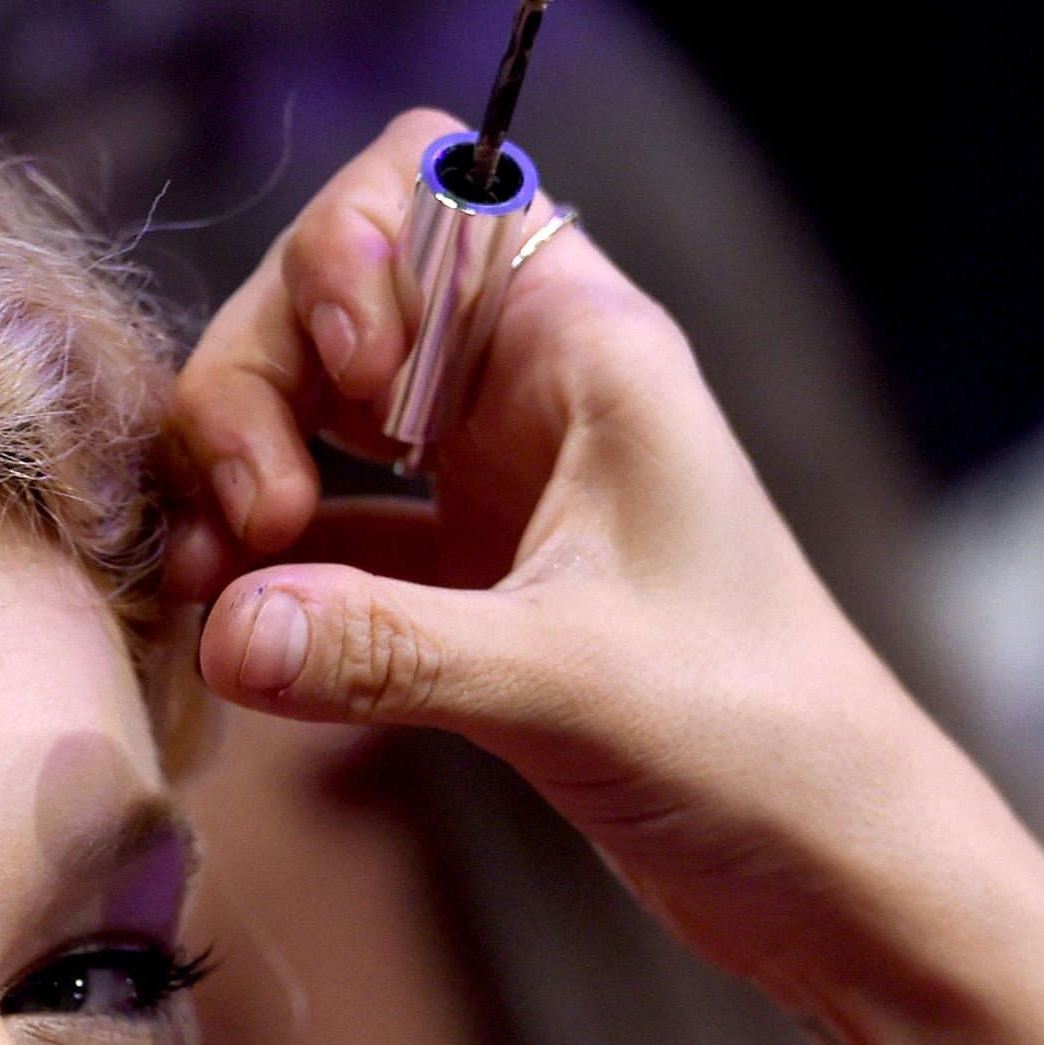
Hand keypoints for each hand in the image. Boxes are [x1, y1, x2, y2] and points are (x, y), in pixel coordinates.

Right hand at [166, 108, 1043, 1020]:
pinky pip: (325, 527)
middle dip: (253, 389)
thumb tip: (222, 631)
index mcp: (584, 349)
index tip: (348, 397)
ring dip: (235, 478)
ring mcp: (490, 482)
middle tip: (250, 528)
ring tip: (211, 590)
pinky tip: (234, 634)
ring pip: (311, 412)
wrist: (832, 863)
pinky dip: (266, 566)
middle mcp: (527, 390)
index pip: (428, 181)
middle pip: (328, 299)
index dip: (344, 257)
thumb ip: (388, 651)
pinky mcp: (464, 578)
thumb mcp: (569, 685)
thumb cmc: (757, 741)